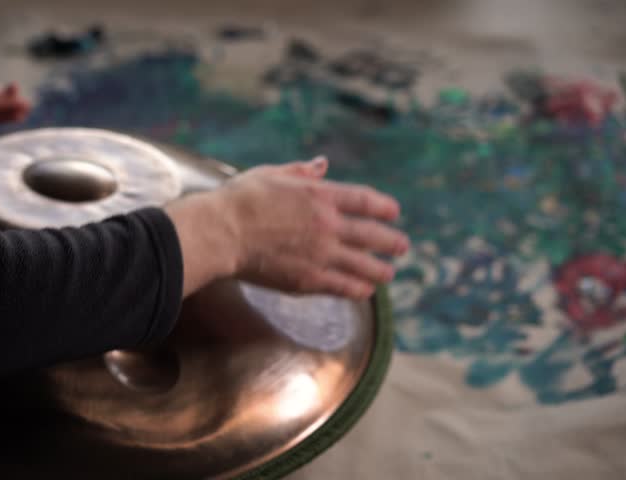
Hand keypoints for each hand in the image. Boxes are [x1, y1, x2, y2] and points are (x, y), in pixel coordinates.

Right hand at [166, 157, 408, 298]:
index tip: (394, 213)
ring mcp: (321, 254)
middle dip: (392, 241)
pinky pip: (343, 286)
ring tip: (388, 273)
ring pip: (364, 265)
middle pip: (373, 235)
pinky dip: (358, 288)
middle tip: (402, 246)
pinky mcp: (308, 279)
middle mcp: (328, 225)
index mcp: (320, 195)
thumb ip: (302, 171)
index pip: (365, 200)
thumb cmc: (241, 199)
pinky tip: (364, 290)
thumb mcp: (273, 174)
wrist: (222, 232)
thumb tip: (322, 164)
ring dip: (380, 270)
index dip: (384, 207)